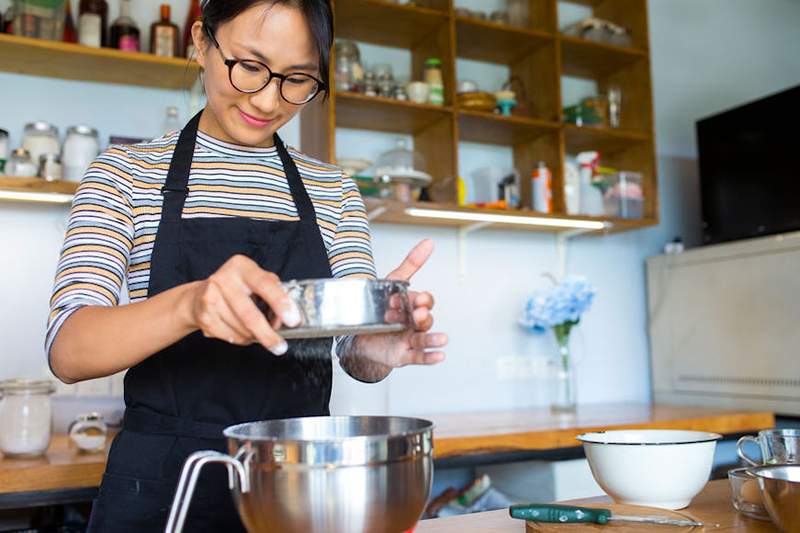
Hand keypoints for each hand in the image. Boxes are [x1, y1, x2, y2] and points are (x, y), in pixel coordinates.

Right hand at [183, 255, 299, 354]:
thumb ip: (273, 292)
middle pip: (249, 314)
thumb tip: (287, 316)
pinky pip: (230, 337)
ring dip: (255, 337)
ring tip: (260, 334)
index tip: (293, 320)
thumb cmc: (236, 287)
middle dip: (268, 334)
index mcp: (241, 266)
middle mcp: (222, 280)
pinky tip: (243, 332)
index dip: (280, 303)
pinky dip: (242, 339)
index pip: (264, 284)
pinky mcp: (204, 317)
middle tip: (280, 346)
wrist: (198, 296)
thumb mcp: (255, 279)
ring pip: (241, 329)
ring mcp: (210, 299)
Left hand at [354, 239, 447, 367]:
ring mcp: (410, 339)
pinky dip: (429, 356)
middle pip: (426, 319)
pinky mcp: (403, 354)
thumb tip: (429, 242)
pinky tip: (440, 355)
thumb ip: (411, 264)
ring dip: (434, 338)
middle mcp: (414, 323)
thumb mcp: (393, 283)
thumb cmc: (380, 306)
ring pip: (425, 338)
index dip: (421, 300)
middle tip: (417, 314)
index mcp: (413, 306)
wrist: (358, 333)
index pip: (425, 301)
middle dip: (423, 316)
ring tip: (443, 338)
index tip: (414, 297)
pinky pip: (419, 357)